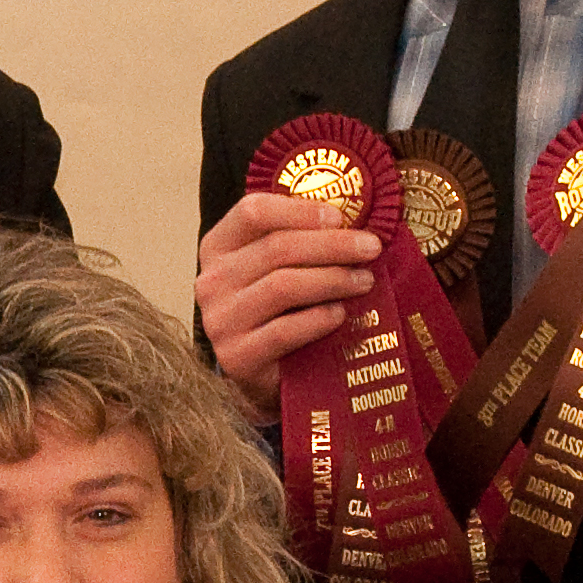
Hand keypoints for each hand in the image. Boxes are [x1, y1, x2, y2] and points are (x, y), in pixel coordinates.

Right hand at [193, 189, 378, 415]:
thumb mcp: (279, 267)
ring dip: (332, 280)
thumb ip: (300, 241)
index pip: (253, 211)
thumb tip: (354, 222)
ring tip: (365, 281)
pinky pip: (284, 331)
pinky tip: (341, 314)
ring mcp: (220, 321)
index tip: (340, 218)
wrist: (262, 373)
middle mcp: (211, 281)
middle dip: (332, 245)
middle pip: (276, 248)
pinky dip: (318, 319)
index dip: (299, 210)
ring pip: (282, 286)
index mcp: (218, 246)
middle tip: (370, 247)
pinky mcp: (237, 357)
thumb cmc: (277, 310)